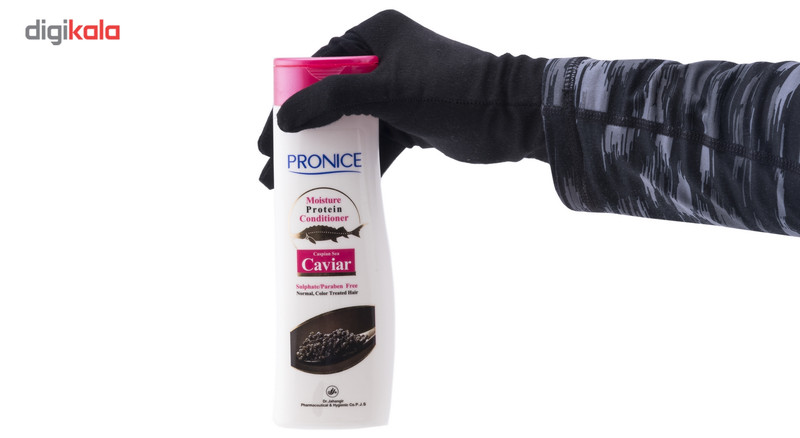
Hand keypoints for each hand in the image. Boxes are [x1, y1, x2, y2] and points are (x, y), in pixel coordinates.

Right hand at [258, 9, 546, 188]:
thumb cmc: (452, 90)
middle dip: (302, 134)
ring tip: (296, 184)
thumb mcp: (387, 90)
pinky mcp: (411, 121)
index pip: (317, 67)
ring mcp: (398, 92)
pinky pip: (376, 142)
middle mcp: (384, 58)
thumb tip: (284, 118)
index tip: (268, 137)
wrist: (510, 116)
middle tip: (274, 167)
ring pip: (351, 124)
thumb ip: (333, 100)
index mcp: (375, 34)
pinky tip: (337, 185)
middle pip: (330, 99)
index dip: (288, 102)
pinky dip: (359, 161)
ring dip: (326, 153)